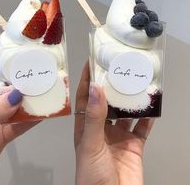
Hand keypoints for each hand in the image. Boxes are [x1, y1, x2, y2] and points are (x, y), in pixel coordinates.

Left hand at [0, 59, 38, 184]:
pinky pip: (18, 126)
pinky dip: (30, 121)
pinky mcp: (0, 138)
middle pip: (1, 90)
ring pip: (12, 108)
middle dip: (16, 82)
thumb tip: (17, 95)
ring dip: (25, 102)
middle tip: (33, 74)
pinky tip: (41, 114)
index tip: (11, 56)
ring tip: (41, 92)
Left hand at [75, 62, 153, 184]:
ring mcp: (118, 136)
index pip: (85, 98)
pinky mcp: (133, 145)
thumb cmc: (92, 176)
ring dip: (130, 99)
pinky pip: (142, 127)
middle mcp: (101, 128)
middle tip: (117, 69)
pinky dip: (148, 117)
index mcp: (85, 127)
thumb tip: (96, 89)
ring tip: (135, 83)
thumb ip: (94, 118)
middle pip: (106, 102)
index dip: (87, 80)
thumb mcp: (90, 144)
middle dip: (111, 86)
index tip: (91, 63)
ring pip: (125, 112)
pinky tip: (152, 106)